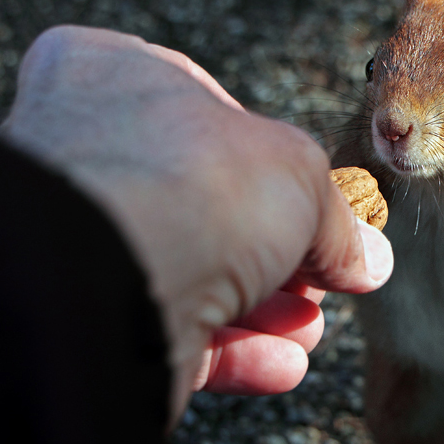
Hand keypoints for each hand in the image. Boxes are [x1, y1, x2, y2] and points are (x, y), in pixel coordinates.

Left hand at [0, 26, 392, 424]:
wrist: (109, 279)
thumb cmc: (194, 184)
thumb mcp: (299, 174)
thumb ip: (334, 218)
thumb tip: (367, 260)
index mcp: (112, 77)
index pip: (201, 106)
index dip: (266, 154)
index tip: (311, 197)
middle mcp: (81, 152)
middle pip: (204, 204)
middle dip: (275, 253)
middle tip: (322, 278)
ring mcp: (76, 240)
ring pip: (187, 274)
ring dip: (260, 310)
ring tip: (309, 329)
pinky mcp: (83, 318)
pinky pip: (166, 331)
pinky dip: (230, 352)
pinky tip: (281, 366)